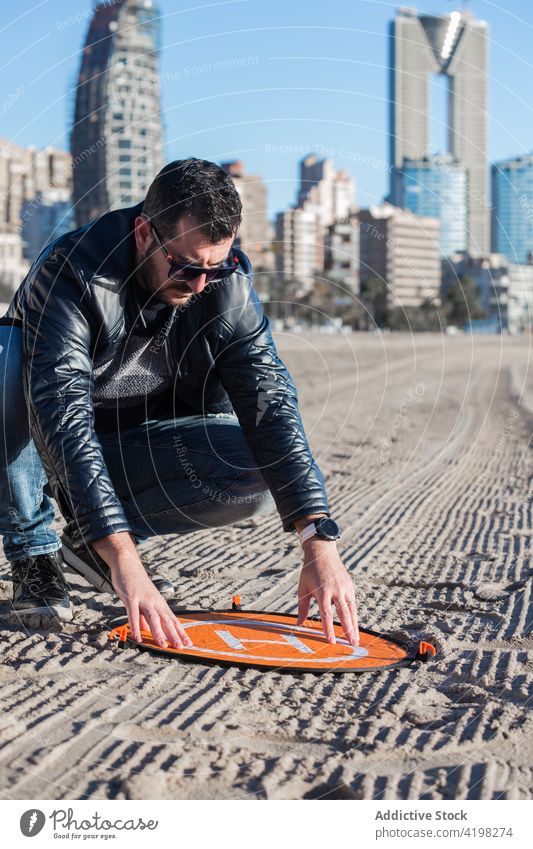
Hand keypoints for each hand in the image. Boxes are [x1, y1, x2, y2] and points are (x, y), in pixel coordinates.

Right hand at [92, 532, 191, 649]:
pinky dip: (136, 626)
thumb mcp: (143, 601)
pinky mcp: (132, 597)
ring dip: (159, 633)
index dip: (181, 632)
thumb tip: (147, 630)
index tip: (188, 643)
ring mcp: (144, 599)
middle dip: (174, 635)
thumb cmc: (136, 583)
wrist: (127, 563)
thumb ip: (145, 617)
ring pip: (153, 618)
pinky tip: (138, 637)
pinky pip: (134, 614)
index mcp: (159, 603)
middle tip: (181, 647)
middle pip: (167, 620)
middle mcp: (155, 601)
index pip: (173, 620)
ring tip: (163, 646)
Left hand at [297, 539, 358, 645]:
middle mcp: (336, 590)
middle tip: (352, 644)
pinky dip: (354, 615)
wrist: (322, 552)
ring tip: (356, 639)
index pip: (326, 614)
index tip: (331, 641)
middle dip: (348, 631)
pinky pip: (353, 603)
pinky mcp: (349, 585)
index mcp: (322, 591)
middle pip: (343, 614)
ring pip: (351, 610)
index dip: (329, 629)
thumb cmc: (309, 571)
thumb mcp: (303, 588)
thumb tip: (299, 624)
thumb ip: (302, 607)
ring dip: (354, 626)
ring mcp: (345, 587)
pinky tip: (355, 625)